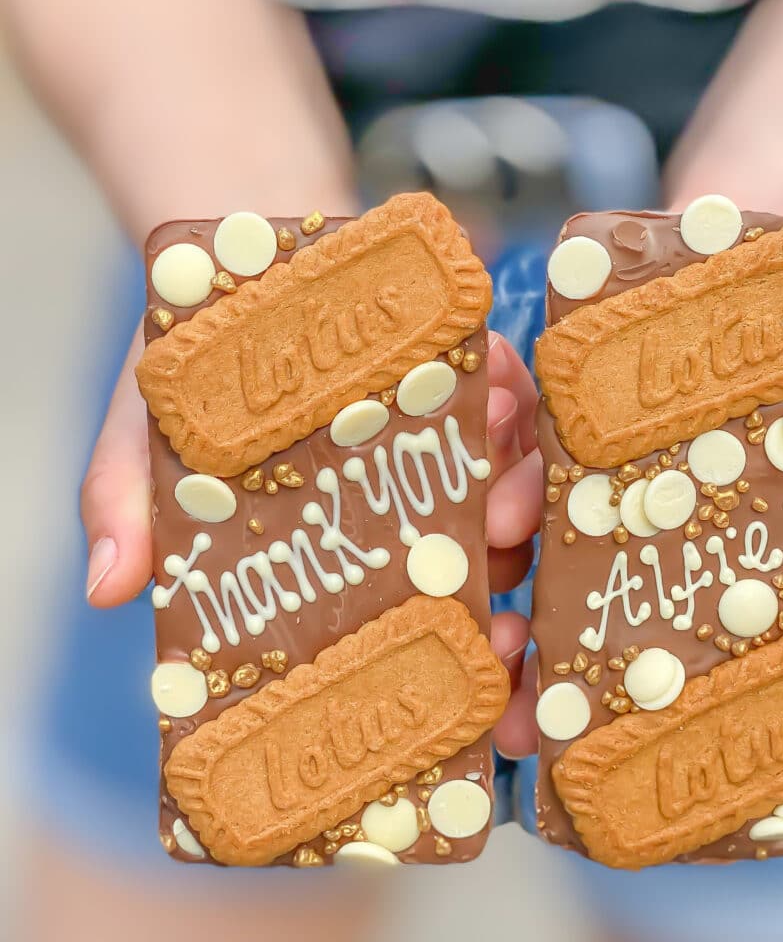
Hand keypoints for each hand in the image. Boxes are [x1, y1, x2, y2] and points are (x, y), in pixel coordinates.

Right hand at [80, 328, 540, 685]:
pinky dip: (510, 403)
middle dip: (505, 592)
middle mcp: (415, 508)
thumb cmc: (199, 378)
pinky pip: (512, 398)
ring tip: (495, 497)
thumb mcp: (149, 443)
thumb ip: (130, 508)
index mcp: (355, 551)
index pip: (415, 620)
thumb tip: (105, 587)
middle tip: (499, 608)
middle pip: (486, 566)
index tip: (475, 671)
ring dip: (518, 498)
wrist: (235, 270)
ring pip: (513, 492)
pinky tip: (493, 400)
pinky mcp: (468, 375)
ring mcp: (452, 444)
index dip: (458, 656)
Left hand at [493, 230, 782, 758]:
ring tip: (496, 556)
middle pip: (589, 589)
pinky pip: (529, 420)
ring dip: (510, 537)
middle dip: (537, 639)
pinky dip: (508, 436)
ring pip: (545, 513)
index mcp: (729, 535)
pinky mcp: (576, 383)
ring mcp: (610, 446)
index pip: (673, 631)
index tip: (578, 732)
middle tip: (506, 679)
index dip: (627, 690)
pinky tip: (500, 458)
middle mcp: (660, 502)